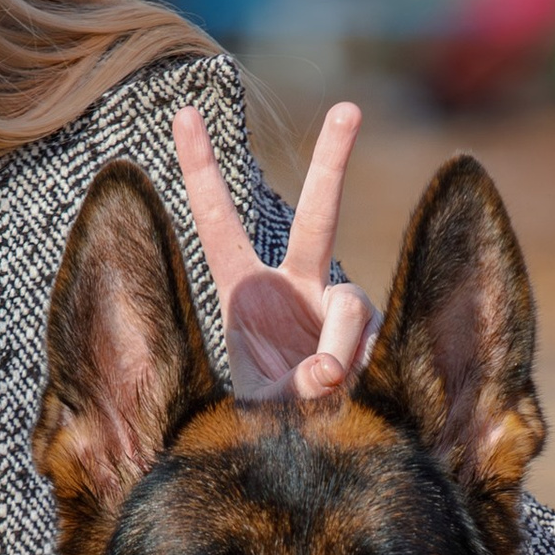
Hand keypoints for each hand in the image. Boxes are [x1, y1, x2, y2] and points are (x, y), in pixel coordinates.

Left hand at [173, 101, 374, 404]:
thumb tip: (327, 370)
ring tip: (317, 386)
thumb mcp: (262, 401)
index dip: (200, 168)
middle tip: (348, 108)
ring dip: (335, 347)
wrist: (303, 447)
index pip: (218, 222)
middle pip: (321, 215)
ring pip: (349, 307)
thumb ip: (290, 384)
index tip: (183, 113)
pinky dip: (357, 368)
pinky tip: (345, 392)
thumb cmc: (265, 421)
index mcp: (244, 289)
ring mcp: (338, 305)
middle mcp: (296, 285)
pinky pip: (370, 341)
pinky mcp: (372, 331)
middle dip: (334, 159)